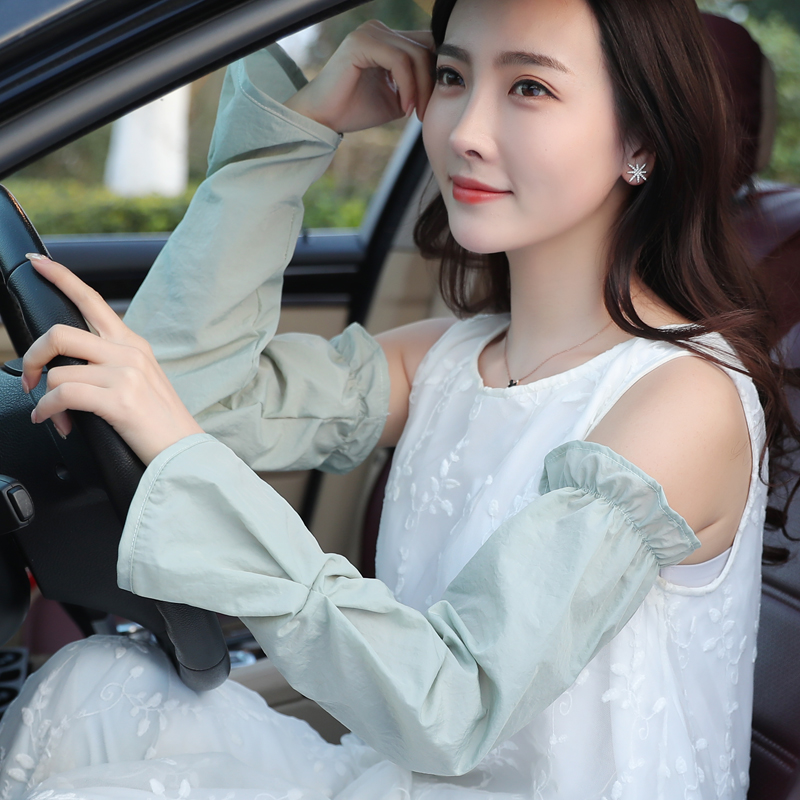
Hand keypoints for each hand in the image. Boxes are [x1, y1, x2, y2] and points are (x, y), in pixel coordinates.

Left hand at [22, 255, 203, 465]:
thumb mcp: (140, 380)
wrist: (184, 450)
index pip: (92, 300)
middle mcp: (128, 352)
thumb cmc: (158, 420)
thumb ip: (110, 362)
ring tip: (53, 416)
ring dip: (44, 399)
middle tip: (27, 378)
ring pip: (57, 371)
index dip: (61, 278)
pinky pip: (62, 395)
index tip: (38, 264)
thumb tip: (68, 365)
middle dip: (31, 356)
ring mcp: (125, 374)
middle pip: (60, 333)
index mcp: (132, 344)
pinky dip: (48, 411)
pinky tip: (54, 422)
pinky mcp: (119, 399)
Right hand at [284, 21, 433, 132]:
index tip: (431, 107)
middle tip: (425, 113)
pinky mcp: (361, 42)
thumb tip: (446, 84)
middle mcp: (379, 30)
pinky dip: (408, 86)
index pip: (426, 46)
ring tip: (415, 114)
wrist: (323, 119)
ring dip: (421, 89)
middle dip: (431, 82)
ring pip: (414, 55)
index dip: (435, 75)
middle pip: (425, 46)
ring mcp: (369, 32)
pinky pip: (399, 60)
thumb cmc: (356, 110)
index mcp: (387, 40)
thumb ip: (417, 86)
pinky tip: (405, 107)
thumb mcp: (397, 98)